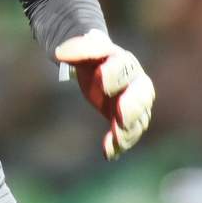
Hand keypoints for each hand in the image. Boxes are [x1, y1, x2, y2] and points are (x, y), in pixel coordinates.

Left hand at [55, 29, 154, 159]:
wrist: (98, 69)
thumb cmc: (92, 59)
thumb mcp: (83, 51)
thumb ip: (76, 49)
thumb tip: (59, 54)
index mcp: (124, 62)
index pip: (123, 66)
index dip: (113, 73)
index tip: (100, 77)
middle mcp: (136, 83)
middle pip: (142, 94)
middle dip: (132, 106)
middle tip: (121, 115)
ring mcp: (136, 104)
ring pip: (140, 118)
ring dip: (129, 130)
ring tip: (116, 138)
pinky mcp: (129, 121)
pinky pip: (130, 134)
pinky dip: (120, 144)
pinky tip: (108, 153)